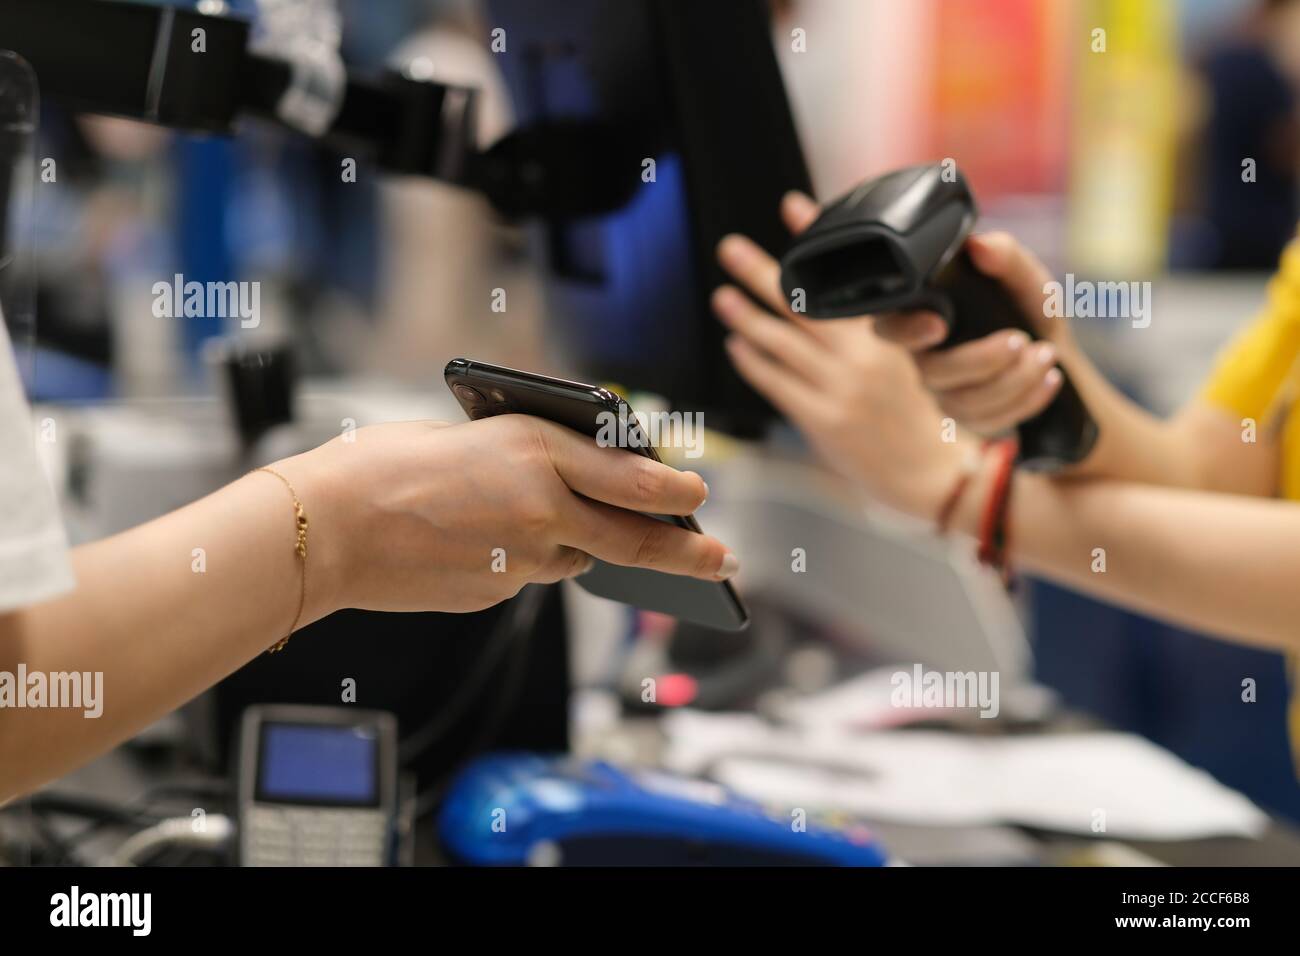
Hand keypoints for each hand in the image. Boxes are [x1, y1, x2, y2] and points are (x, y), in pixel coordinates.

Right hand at [274, 416, 736, 614]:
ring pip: (579, 560)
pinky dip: (529, 561)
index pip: (635, 477)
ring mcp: (522, 562)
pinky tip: (492, 543)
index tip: (700, 495)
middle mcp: (543, 511)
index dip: (676, 491)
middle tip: (720, 559)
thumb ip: (529, 459)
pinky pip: (531, 577)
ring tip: (589, 541)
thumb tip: (563, 478)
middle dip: (686, 553)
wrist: (327, 529)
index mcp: (538, 453)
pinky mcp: (497, 595)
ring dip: (589, 550)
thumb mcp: (473, 436)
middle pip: (634, 540)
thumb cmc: (383, 465)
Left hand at [713, 200, 969, 522]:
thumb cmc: (914, 411)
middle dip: (763, 273)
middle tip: (731, 248)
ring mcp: (840, 390)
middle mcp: (863, 358)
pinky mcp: (822, 421)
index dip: (818, 240)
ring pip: (782, 343)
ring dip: (747, 316)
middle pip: (803, 304)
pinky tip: (736, 345)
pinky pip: (778, 385)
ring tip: (723, 295)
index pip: (845, 275)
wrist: (928, 471)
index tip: (793, 206)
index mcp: (886, 335)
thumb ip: (871, 324)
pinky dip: (754, 363)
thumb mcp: (903, 357)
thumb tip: (830, 291)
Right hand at [874, 227, 1073, 436]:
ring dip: (1013, 380)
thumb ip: (1004, 256)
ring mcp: (946, 394)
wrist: (1054, 353)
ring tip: (1047, 355)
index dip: (905, 330)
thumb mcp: (1024, 278)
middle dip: (982, 359)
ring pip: (964, 403)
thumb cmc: (1026, 310)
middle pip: (934, 373)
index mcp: (925, 318)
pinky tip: (1050, 380)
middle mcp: (927, 359)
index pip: (889, 327)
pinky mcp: (971, 420)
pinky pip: (990, 423)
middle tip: (1021, 339)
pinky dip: (1027, 400)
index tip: (939, 325)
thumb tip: (979, 245)